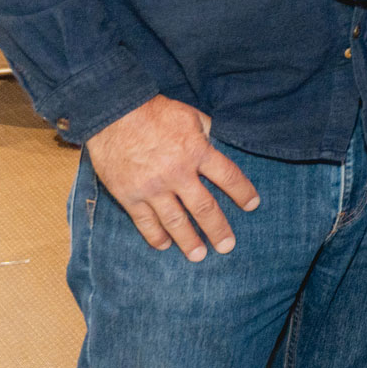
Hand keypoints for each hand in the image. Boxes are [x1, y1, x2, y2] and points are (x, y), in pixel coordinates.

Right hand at [84, 96, 258, 260]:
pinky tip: (165, 245)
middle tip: (227, 246)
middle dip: (218, 229)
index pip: (228, 177)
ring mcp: (153, 188)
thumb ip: (208, 133)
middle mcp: (178, 173)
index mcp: (197, 151)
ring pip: (175, 221)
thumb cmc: (155, 112)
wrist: (114, 114)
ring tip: (199, 256)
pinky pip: (145, 222)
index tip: (252, 205)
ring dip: (189, 241)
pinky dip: (155, 236)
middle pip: (203, 207)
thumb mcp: (190, 116)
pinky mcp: (129, 196)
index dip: (242, 192)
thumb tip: (222, 144)